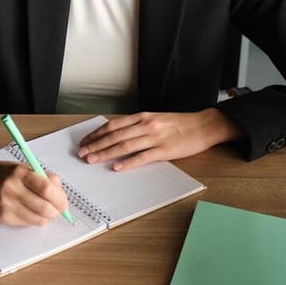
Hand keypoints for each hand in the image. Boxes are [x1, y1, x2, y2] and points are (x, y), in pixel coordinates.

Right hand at [0, 153, 69, 225]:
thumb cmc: (4, 173)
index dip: (60, 198)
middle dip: (56, 211)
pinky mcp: (2, 217)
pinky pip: (26, 223)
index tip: (64, 202)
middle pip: (44, 207)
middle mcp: (11, 188)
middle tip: (58, 209)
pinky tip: (31, 212)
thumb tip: (61, 194)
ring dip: (46, 217)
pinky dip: (33, 220)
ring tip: (45, 211)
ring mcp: (6, 204)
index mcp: (19, 173)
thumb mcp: (24, 167)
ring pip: (37, 219)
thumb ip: (44, 177)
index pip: (46, 188)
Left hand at [76, 109, 245, 170]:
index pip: (113, 125)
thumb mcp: (155, 119)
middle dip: (95, 145)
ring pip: (124, 146)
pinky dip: (128, 163)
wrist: (203, 126)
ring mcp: (155, 138)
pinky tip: (117, 168)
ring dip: (105, 153)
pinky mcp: (165, 150)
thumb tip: (117, 135)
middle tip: (81, 153)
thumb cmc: (179, 124)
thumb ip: (137, 126)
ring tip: (92, 159)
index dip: (96, 134)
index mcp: (142, 117)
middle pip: (114, 136)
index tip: (84, 141)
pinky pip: (142, 157)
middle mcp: (146, 125)